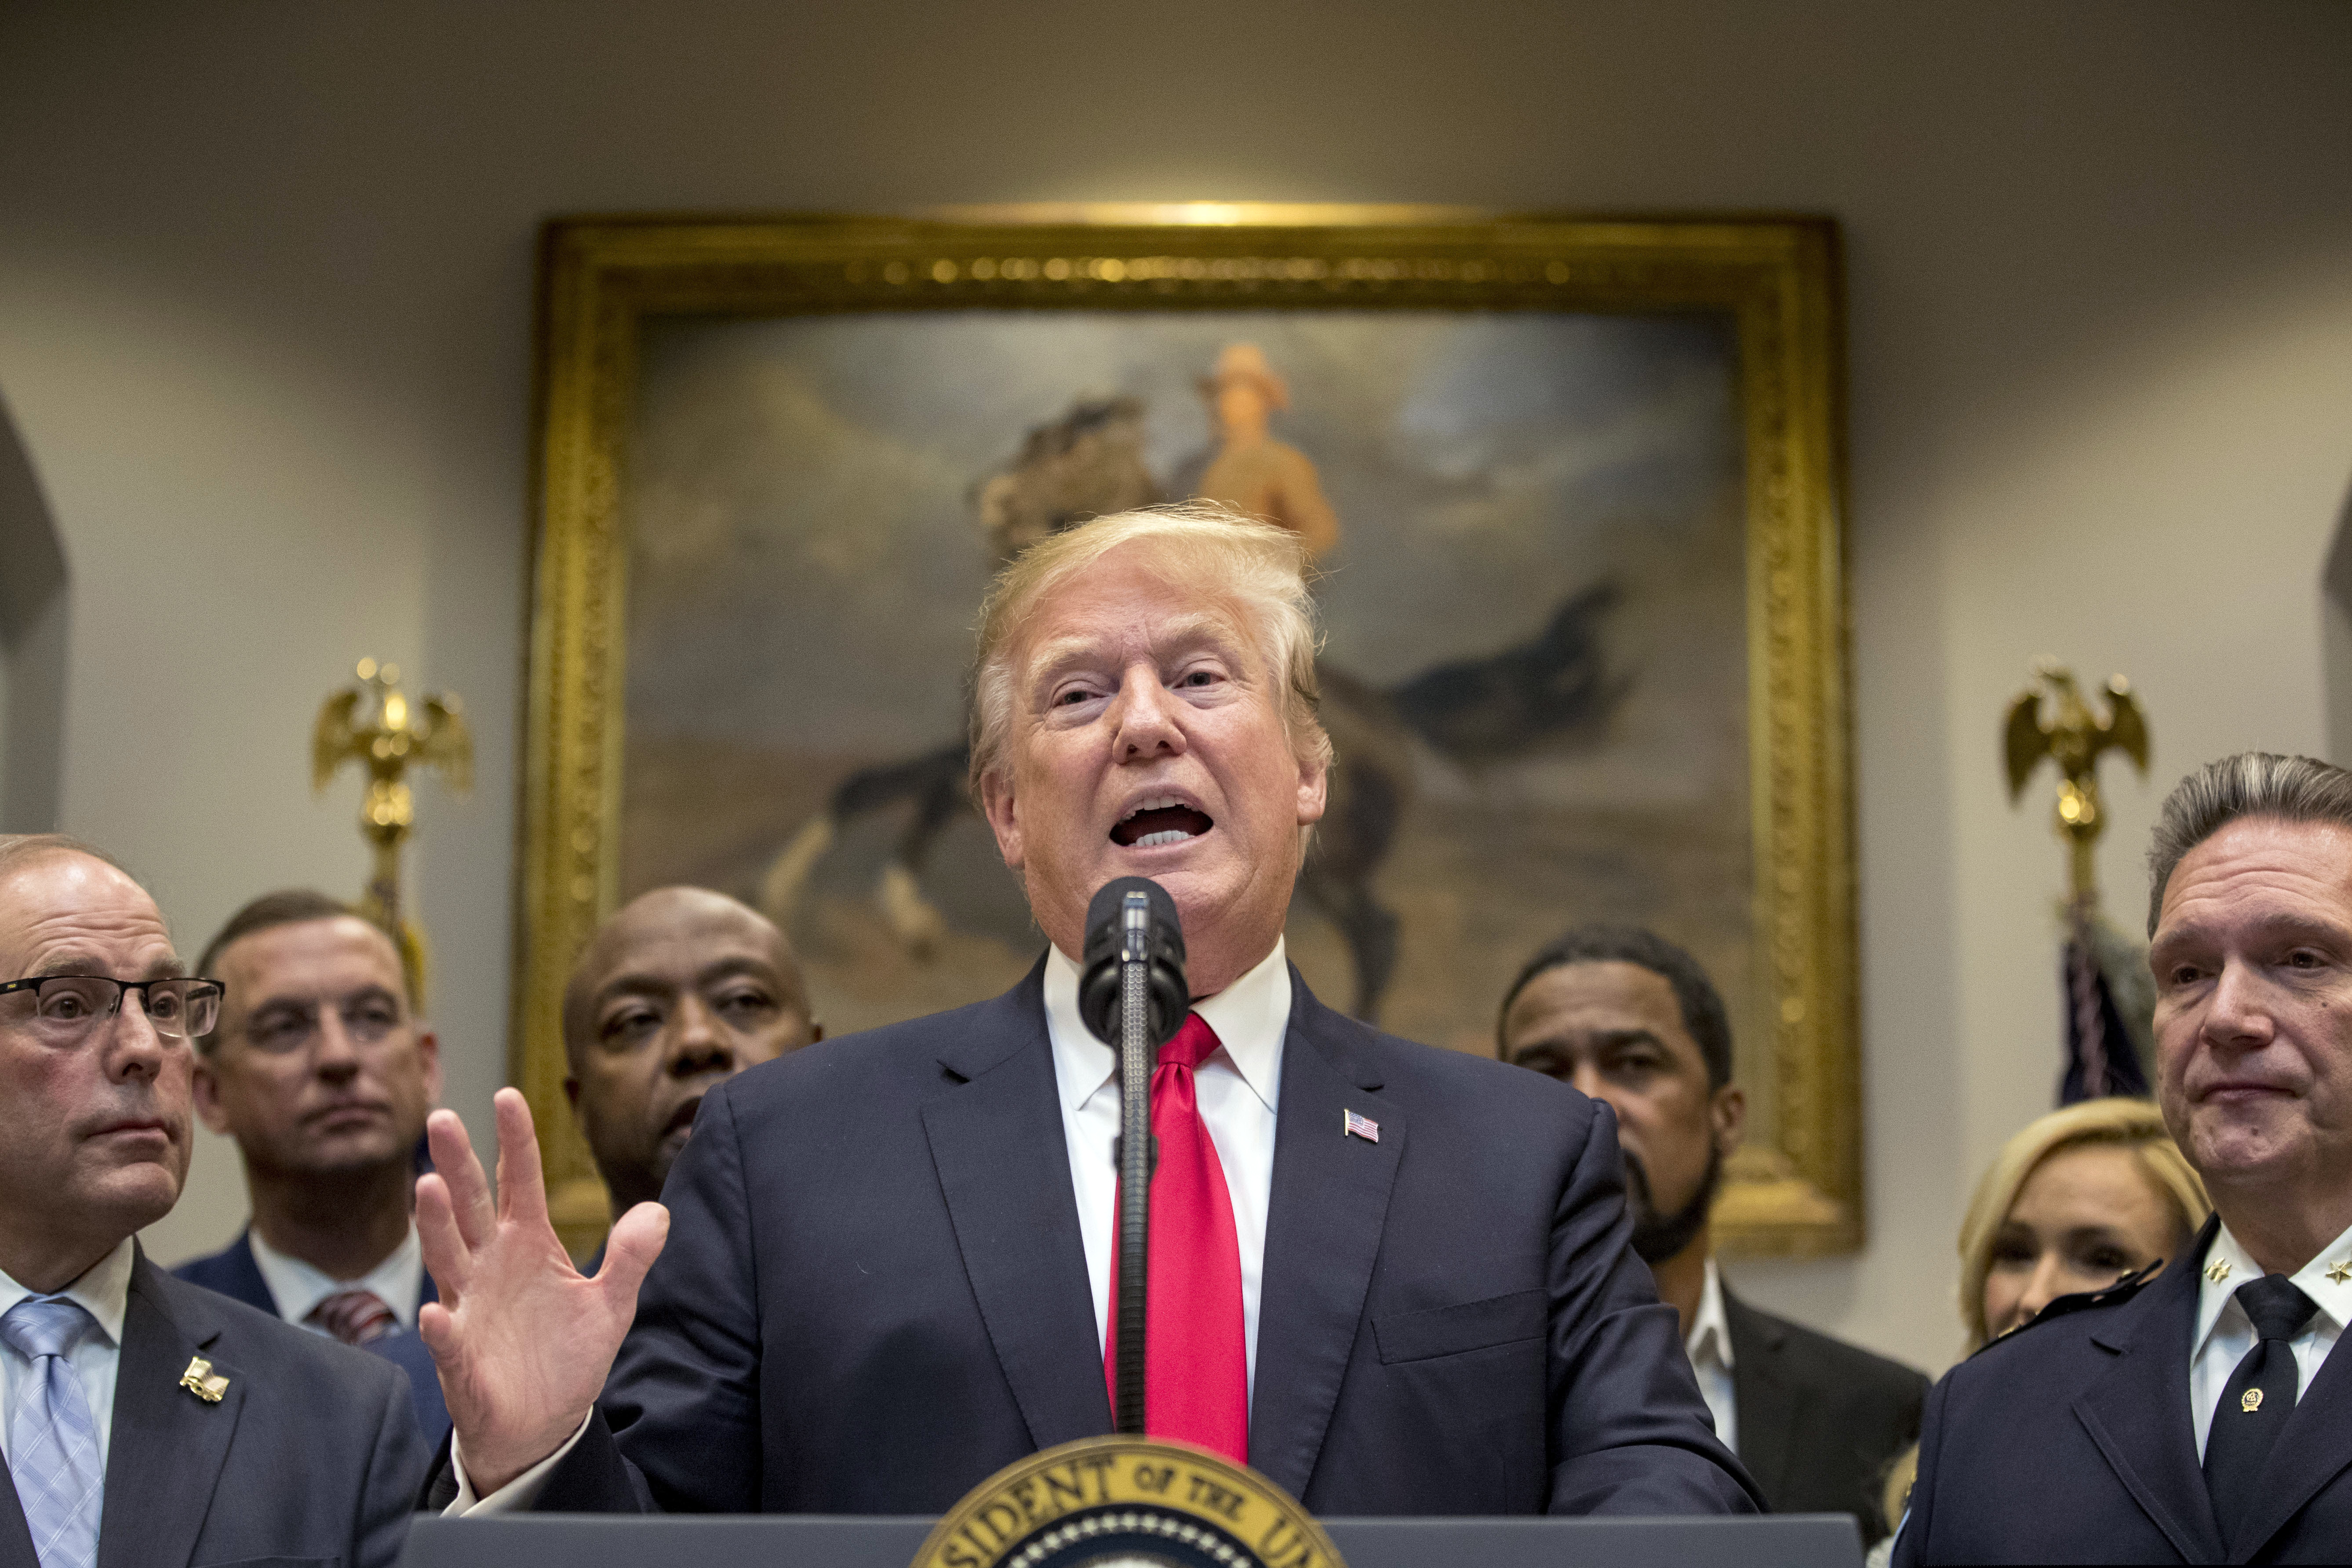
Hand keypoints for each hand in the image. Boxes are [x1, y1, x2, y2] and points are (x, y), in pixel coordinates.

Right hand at [416, 1088, 668, 1495]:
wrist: (543, 1424)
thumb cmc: (567, 1356)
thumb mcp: (613, 1304)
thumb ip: (631, 1257)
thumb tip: (658, 1210)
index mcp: (529, 1244)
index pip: (520, 1182)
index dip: (516, 1141)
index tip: (510, 1095)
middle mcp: (491, 1266)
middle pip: (472, 1205)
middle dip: (457, 1163)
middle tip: (442, 1117)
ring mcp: (470, 1307)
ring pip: (448, 1257)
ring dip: (437, 1224)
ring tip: (428, 1187)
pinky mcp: (461, 1357)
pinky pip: (449, 1338)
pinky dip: (441, 1327)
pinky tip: (435, 1312)